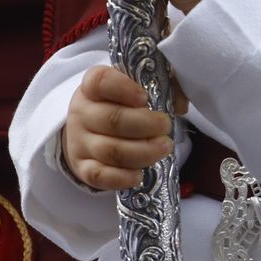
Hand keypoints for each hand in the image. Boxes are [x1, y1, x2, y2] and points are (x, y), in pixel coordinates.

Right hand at [62, 65, 175, 190]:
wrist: (90, 128)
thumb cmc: (121, 104)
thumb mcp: (137, 86)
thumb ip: (164, 85)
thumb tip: (181, 104)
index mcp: (93, 87)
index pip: (100, 82)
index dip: (123, 89)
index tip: (144, 97)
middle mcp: (82, 112)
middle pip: (111, 120)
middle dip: (146, 125)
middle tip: (166, 126)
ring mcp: (79, 141)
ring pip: (109, 150)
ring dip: (142, 152)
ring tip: (163, 148)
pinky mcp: (81, 166)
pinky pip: (98, 176)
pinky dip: (121, 178)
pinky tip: (139, 174)